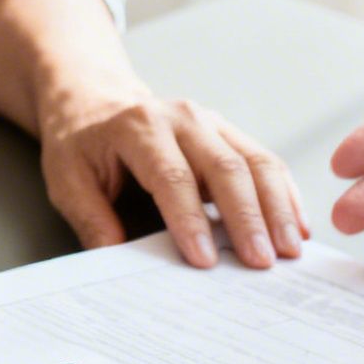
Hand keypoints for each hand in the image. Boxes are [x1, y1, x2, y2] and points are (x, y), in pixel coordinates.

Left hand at [39, 88, 308, 269]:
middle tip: (261, 261)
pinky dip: (285, 196)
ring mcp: (212, 123)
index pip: (172, 176)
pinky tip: (296, 227)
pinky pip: (266, 162)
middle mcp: (182, 118)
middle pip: (225, 167)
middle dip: (247, 218)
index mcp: (138, 127)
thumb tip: (117, 262)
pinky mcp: (230, 135)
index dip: (190, 220)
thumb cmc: (82, 145)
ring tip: (289, 251)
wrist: (96, 101)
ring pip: (256, 161)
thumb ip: (91, 219)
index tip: (205, 260)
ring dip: (277, 208)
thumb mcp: (67, 180)